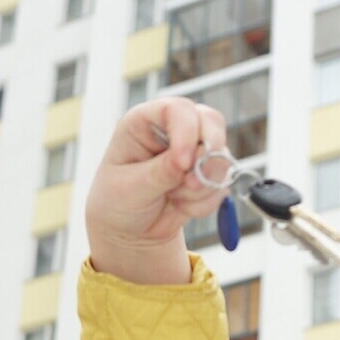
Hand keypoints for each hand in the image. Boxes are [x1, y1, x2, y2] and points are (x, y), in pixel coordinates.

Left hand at [85, 97, 229, 285]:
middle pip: (210, 121)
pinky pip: (221, 184)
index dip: (186, 132)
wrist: (130, 230)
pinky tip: (181, 205)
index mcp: (144, 122)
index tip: (183, 163)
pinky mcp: (207, 172)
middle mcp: (172, 129)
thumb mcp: (130, 188)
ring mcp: (194, 149)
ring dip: (202, 185)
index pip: (176, 110)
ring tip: (174, 197)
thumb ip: (158, 173)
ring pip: (220, 156)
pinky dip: (205, 202)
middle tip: (192, 184)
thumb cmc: (118, 201)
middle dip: (208, 155)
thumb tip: (186, 162)